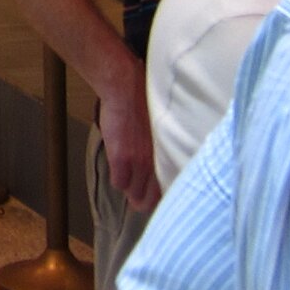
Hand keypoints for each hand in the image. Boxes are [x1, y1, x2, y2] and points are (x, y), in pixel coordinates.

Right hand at [96, 66, 159, 211]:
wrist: (126, 89)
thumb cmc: (146, 105)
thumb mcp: (166, 132)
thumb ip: (165, 154)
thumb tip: (166, 168)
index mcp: (172, 157)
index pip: (169, 193)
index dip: (160, 197)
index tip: (155, 194)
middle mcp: (159, 164)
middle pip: (149, 200)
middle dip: (142, 198)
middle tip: (137, 191)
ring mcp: (140, 164)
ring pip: (133, 193)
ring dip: (129, 187)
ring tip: (128, 174)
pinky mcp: (122, 160)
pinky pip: (119, 184)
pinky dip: (118, 179)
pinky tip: (118, 167)